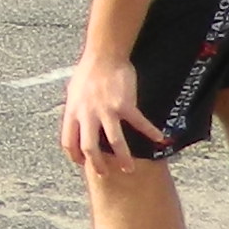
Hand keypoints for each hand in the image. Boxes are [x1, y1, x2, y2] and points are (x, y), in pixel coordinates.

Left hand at [58, 52, 164, 168]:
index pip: (68, 142)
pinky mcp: (124, 104)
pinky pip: (139, 123)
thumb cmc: (88, 72)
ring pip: (114, 141)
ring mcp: (106, 110)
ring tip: (129, 168)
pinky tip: (159, 139)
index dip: (75, 156)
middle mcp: (87, 114)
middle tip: (105, 174)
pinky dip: (150, 132)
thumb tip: (77, 125)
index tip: (82, 163)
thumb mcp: (73, 94)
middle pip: (89, 148)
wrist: (103, 54)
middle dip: (97, 165)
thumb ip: (76, 112)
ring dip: (123, 157)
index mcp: (72, 112)